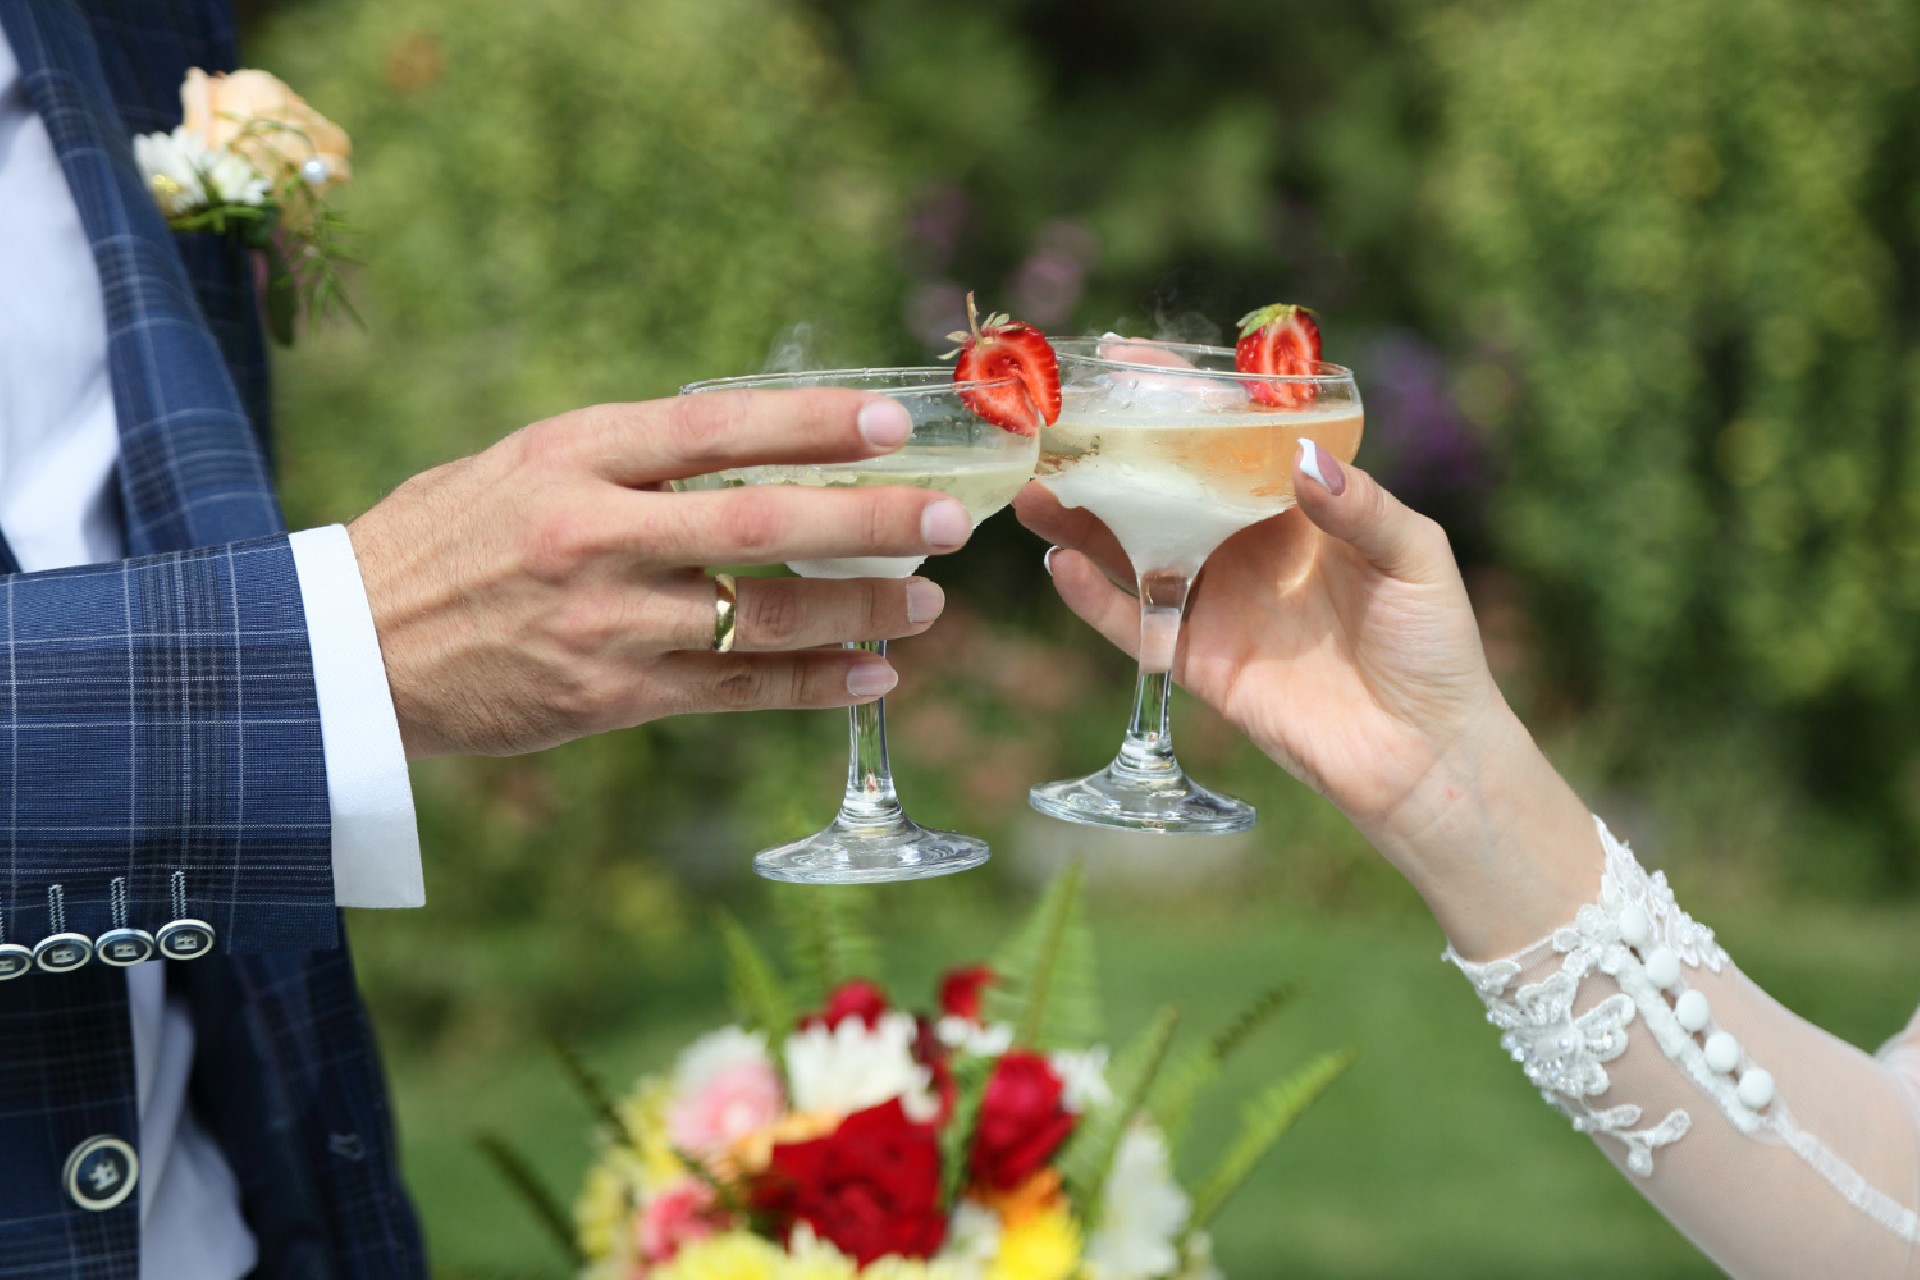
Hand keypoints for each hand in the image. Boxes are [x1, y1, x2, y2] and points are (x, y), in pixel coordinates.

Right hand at [349, 390, 969, 759]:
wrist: (346, 654)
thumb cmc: (440, 542)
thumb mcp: (518, 464)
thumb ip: (624, 457)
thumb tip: (747, 445)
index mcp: (569, 457)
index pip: (712, 429)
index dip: (811, 422)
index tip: (893, 420)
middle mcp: (593, 536)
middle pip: (759, 524)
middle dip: (868, 519)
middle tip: (949, 516)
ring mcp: (606, 624)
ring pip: (762, 620)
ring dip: (858, 612)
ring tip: (926, 604)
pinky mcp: (610, 697)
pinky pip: (735, 692)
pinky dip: (811, 685)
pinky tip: (871, 675)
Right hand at [1017, 446, 1597, 954]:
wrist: (1425, 753)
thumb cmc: (1437, 646)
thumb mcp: (1415, 556)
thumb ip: (1361, 507)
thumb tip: (1302, 459)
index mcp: (1295, 506)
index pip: (1226, 440)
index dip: (1181, 401)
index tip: (1132, 360)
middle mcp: (1245, 547)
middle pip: (1163, 491)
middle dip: (1110, 456)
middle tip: (1056, 420)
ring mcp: (1217, 603)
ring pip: (1133, 551)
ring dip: (1081, 520)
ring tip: (1033, 485)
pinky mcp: (1200, 662)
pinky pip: (1134, 625)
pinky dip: (1094, 598)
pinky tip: (1057, 563)